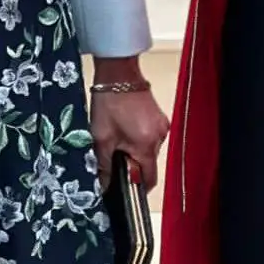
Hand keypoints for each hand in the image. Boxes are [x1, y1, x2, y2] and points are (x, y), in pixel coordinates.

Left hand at [89, 58, 168, 190]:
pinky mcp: (159, 117)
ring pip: (148, 150)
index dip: (136, 188)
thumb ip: (103, 165)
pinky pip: (150, 136)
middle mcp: (159, 137)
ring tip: (117, 138)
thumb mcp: (101, 137)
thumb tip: (103, 185)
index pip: (148, 179)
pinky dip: (138, 138)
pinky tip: (125, 128)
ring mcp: (161, 126)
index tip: (124, 190)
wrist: (118, 73)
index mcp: (146, 146)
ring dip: (134, 150)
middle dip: (131, 165)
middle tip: (113, 157)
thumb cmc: (109, 103)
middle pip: (148, 164)